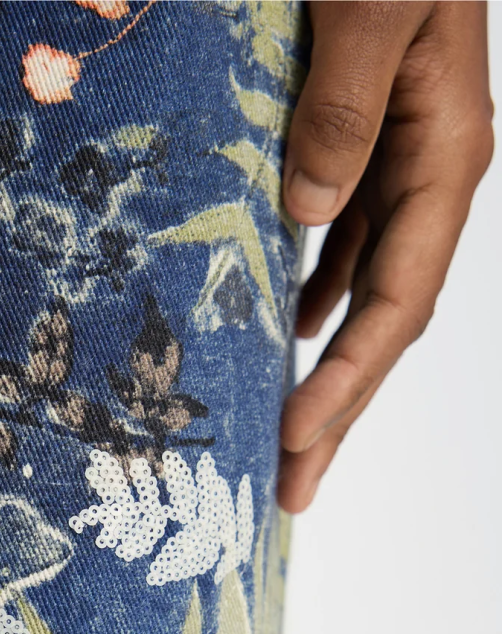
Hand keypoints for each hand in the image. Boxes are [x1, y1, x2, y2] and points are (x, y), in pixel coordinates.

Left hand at [278, 1, 492, 512]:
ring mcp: (399, 163)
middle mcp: (428, 175)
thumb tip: (309, 211)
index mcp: (444, 158)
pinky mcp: (365, 144)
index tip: (292, 435)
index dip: (348, 377)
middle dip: (338, 411)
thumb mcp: (372, 4)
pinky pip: (345, 244)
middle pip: (383, 324)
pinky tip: (283, 331)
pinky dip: (315, 297)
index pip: (397, 301)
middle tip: (290, 493)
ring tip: (282, 443)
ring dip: (323, 369)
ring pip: (363, 296)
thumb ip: (343, 107)